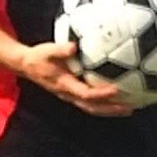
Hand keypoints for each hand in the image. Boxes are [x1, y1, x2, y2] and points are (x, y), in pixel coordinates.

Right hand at [16, 41, 131, 116]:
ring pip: (92, 108)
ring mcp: (70, 96)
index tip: (115, 90)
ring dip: (110, 110)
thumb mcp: (47, 50)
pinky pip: (90, 104)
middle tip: (129, 108)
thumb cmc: (38, 56)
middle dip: (111, 109)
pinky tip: (116, 100)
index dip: (100, 94)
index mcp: (64, 84)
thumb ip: (60, 50)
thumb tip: (74, 45)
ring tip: (129, 109)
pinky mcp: (72, 94)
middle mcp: (68, 94)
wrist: (26, 66)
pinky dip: (104, 105)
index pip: (85, 93)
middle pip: (92, 107)